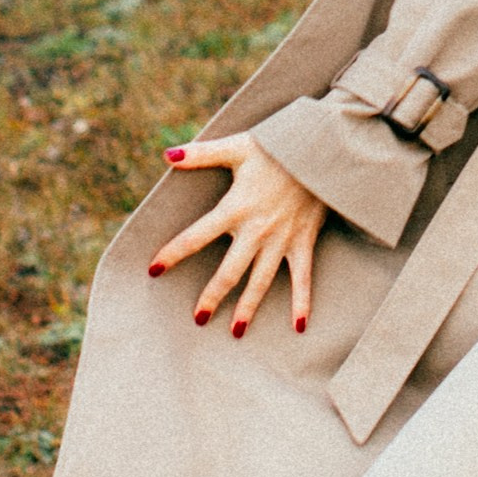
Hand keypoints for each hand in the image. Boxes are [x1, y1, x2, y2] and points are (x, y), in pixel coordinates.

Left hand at [149, 133, 326, 334]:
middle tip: (198, 319)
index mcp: (235, 208)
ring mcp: (281, 240)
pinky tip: (299, 327)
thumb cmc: (279, 145)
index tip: (154, 270)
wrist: (323, 147)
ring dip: (248, 308)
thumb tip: (167, 154)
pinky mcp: (303, 243)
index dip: (173, 253)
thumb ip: (201, 154)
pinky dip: (302, 302)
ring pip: (260, 282)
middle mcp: (256, 230)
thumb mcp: (238, 146)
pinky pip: (303, 278)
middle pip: (229, 272)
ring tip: (236, 331)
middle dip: (212, 297)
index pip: (195, 237)